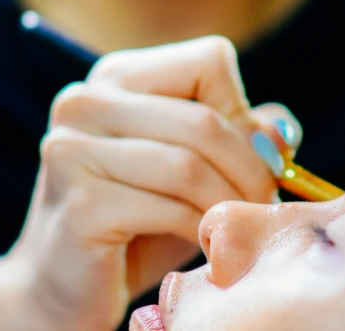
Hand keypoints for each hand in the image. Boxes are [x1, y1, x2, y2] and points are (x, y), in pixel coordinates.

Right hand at [0, 37, 299, 330]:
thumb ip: (239, 136)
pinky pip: (170, 208)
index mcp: (116, 76)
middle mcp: (86, 100)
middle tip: (264, 202)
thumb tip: (280, 130)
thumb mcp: (196, 166)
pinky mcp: (80, 201)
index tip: (253, 155)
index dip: (241, 109)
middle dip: (250, 168)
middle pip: (204, 119)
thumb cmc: (139, 219)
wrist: (64, 285)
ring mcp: (74, 148)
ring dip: (229, 201)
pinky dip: (200, 229)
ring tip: (238, 223)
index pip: (209, 60)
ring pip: (189, 165)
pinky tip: (202, 242)